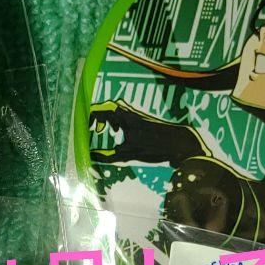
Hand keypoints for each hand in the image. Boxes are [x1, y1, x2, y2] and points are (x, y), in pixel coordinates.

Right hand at [88, 100, 202, 163]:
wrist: (177, 142)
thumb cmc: (153, 146)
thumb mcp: (127, 153)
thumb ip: (107, 156)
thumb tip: (91, 157)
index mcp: (121, 115)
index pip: (98, 109)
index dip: (89, 118)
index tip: (87, 130)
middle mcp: (126, 110)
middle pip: (106, 107)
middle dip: (97, 116)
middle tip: (95, 129)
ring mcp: (134, 113)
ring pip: (114, 109)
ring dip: (106, 118)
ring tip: (105, 130)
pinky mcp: (140, 118)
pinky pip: (122, 113)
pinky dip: (116, 120)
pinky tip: (119, 132)